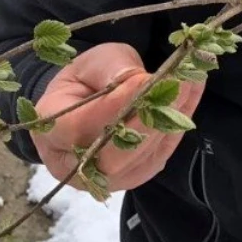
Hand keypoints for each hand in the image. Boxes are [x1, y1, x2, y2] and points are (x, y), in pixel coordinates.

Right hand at [31, 42, 203, 192]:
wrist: (89, 99)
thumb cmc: (86, 78)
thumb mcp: (92, 62)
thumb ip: (110, 70)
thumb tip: (138, 82)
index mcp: (50, 130)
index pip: (78, 127)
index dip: (112, 106)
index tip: (144, 79)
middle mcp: (71, 164)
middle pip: (111, 156)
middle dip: (147, 120)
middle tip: (177, 83)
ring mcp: (103, 178)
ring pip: (140, 159)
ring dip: (170, 119)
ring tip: (190, 81)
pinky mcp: (134, 176)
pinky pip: (158, 155)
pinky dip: (178, 124)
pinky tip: (191, 92)